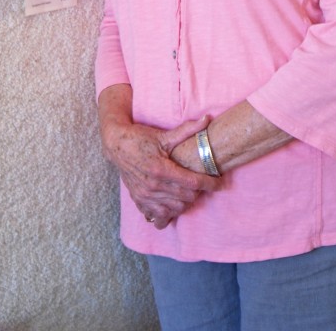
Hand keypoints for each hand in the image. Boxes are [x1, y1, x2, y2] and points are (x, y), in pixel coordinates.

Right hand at [102, 113, 220, 229]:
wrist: (116, 145)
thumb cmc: (140, 138)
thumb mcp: (163, 135)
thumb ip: (187, 130)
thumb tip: (207, 119)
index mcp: (161, 169)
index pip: (192, 182)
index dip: (209, 183)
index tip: (220, 183)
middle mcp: (153, 185)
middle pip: (186, 197)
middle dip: (198, 192)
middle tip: (201, 183)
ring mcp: (145, 196)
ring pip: (175, 209)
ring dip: (185, 202)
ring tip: (188, 192)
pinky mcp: (139, 201)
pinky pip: (158, 217)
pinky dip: (168, 213)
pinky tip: (172, 204)